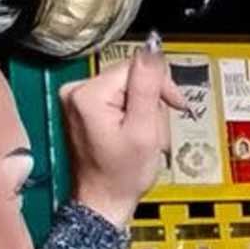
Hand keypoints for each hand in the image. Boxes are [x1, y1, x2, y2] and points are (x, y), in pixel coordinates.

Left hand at [58, 43, 192, 227]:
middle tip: (154, 130)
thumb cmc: (121, 175)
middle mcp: (75, 92)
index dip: (160, 85)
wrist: (104, 201)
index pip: (135, 67)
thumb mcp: (144, 129)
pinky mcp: (82, 109)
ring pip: (126, 88)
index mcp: (87, 94)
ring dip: (143, 110)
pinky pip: (116, 98)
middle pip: (129, 76)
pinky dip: (130, 115)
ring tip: (143, 137)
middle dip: (150, 102)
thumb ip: (148, 85)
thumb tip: (152, 47)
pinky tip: (133, 134)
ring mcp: (76, 101)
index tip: (174, 105)